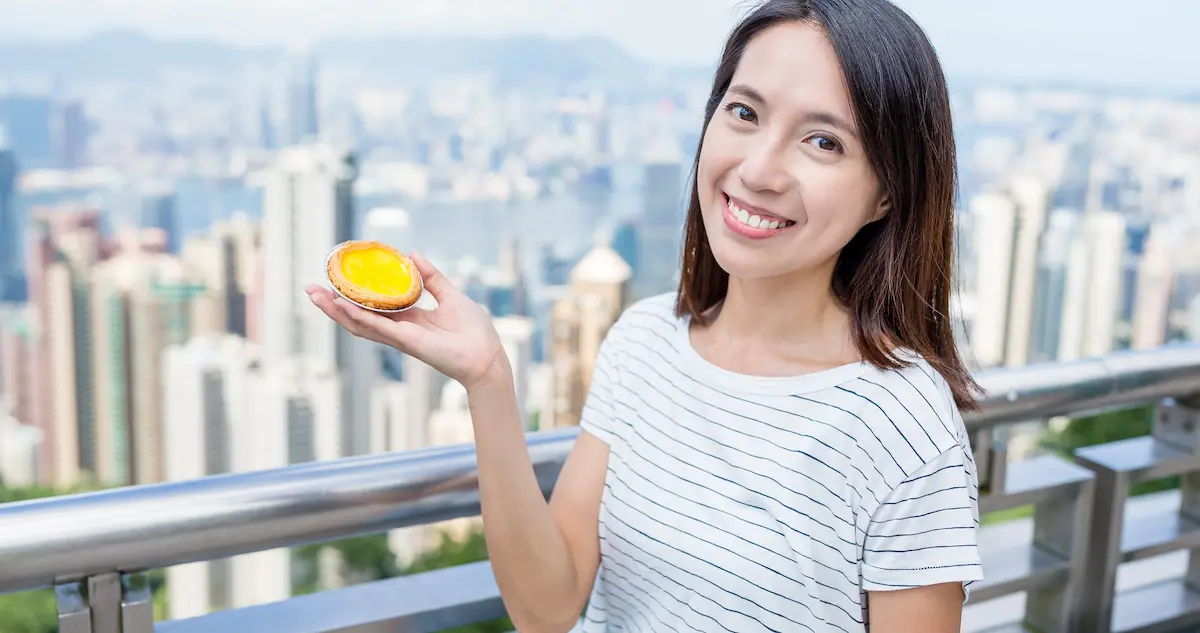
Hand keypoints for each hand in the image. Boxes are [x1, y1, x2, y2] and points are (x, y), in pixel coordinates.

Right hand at [307, 250, 507, 389]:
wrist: (487, 355)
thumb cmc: (474, 330)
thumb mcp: (451, 294)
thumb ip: (431, 277)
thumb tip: (412, 254)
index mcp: (408, 318)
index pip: (373, 306)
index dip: (353, 294)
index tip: (335, 279)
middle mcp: (399, 329)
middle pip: (358, 316)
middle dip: (332, 305)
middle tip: (311, 288)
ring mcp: (401, 337)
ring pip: (360, 324)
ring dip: (336, 312)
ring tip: (316, 296)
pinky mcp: (408, 342)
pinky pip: (380, 328)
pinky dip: (361, 317)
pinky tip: (343, 306)